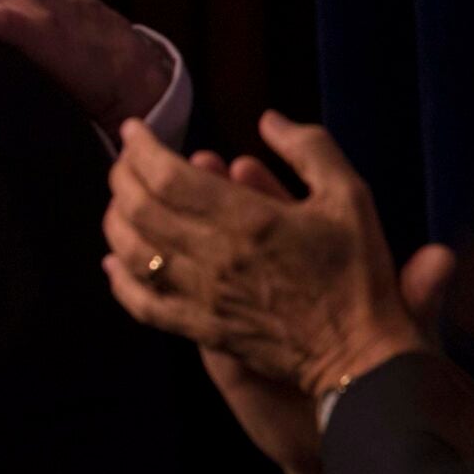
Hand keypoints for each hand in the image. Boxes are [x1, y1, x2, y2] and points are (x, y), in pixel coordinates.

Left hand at [101, 113, 427, 396]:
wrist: (361, 354)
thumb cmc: (357, 272)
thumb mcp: (350, 197)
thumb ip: (309, 149)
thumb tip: (266, 119)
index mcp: (248, 220)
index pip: (168, 176)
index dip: (142, 149)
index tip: (134, 130)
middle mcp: (214, 257)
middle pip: (140, 209)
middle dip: (122, 176)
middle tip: (124, 160)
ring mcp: (201, 296)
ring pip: (133, 252)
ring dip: (115, 220)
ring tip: (119, 200)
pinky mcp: (198, 327)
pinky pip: (142, 303)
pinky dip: (118, 279)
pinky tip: (113, 260)